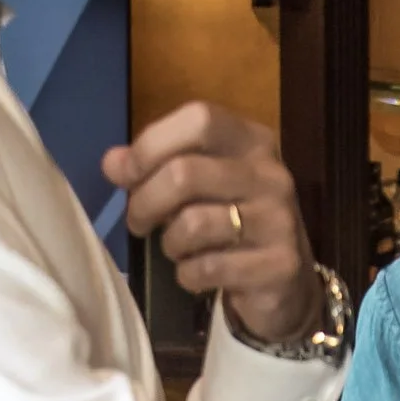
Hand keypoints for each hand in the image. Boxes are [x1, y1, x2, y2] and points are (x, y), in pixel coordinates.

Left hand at [103, 103, 320, 346]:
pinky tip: (196, 273)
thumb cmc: (234, 222)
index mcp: (251, 142)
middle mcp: (270, 174)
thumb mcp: (199, 186)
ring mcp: (279, 220)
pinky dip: (188, 275)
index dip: (151, 145)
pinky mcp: (279, 265)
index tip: (126, 175)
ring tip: (176, 248)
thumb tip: (112, 163)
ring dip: (170, 243)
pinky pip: (209, 267)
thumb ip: (156, 167)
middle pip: (185, 173)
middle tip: (138, 223)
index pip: (199, 120)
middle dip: (145, 202)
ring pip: (193, 224)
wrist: (287, 281)